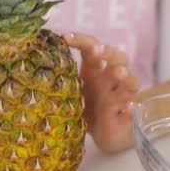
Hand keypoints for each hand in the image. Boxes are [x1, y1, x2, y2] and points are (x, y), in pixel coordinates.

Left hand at [64, 32, 140, 152]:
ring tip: (118, 72)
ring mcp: (121, 95)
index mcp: (95, 69)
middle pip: (118, 57)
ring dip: (125, 74)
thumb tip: (38, 63)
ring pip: (131, 80)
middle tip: (97, 51)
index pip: (92, 46)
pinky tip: (127, 108)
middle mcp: (111, 78)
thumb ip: (61, 77)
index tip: (65, 38)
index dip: (81, 40)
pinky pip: (132, 110)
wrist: (100, 133)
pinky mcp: (126, 115)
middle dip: (108, 52)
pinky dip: (130, 108)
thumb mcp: (70, 89)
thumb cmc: (85, 106)